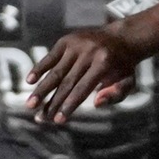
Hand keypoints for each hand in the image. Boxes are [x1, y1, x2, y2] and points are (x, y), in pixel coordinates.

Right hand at [26, 25, 143, 123]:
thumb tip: (97, 103)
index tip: (58, 121)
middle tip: (40, 118)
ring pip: (55, 71)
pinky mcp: (66, 41)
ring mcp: (75, 45)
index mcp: (104, 62)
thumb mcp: (128, 81)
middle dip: (52, 102)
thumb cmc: (123, 67)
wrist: (121, 37)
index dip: (69, 105)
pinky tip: (29, 81)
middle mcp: (88, 52)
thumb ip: (116, 94)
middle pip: (66, 82)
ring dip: (41, 89)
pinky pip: (50, 57)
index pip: (82, 88)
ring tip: (30, 105)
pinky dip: (39, 68)